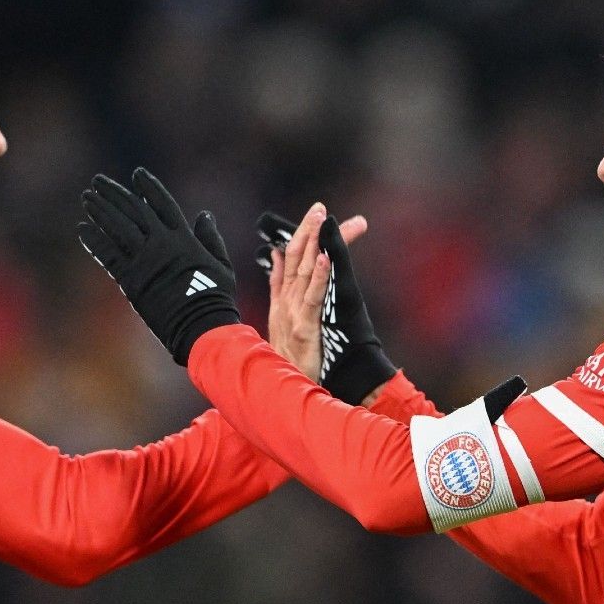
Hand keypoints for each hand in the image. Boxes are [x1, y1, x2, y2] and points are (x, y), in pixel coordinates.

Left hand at [79, 168, 238, 364]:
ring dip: (100, 210)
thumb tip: (204, 214)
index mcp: (184, 238)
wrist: (200, 326)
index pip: (162, 204)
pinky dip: (94, 240)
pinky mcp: (130, 279)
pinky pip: (108, 254)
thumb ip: (211, 237)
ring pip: (117, 227)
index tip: (137, 173)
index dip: (148, 187)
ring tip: (87, 197)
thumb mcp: (221, 264)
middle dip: (114, 193)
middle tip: (97, 181)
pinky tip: (82, 228)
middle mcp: (161, 243)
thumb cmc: (215, 298)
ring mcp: (144, 260)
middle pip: (133, 210)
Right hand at [263, 204, 332, 382]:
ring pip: (305, 272)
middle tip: (320, 207)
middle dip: (308, 231)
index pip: (289, 259)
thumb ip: (277, 287)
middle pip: (296, 259)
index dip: (301, 235)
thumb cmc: (285, 362)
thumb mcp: (277, 321)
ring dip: (314, 244)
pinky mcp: (305, 328)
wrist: (279, 395)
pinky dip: (321, 276)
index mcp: (281, 301)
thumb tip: (274, 257)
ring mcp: (293, 315)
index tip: (316, 214)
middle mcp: (285, 303)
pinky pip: (313, 298)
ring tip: (322, 219)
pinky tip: (328, 256)